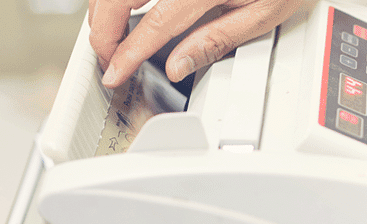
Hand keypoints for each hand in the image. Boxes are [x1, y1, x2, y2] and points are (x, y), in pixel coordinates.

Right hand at [89, 0, 302, 87]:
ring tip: (112, 37)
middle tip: (108, 59)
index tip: (114, 73)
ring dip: (106, 8)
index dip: (127, 53)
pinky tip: (127, 8)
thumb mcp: (263, 14)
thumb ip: (217, 40)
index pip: (154, 25)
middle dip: (102, 31)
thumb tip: (179, 66)